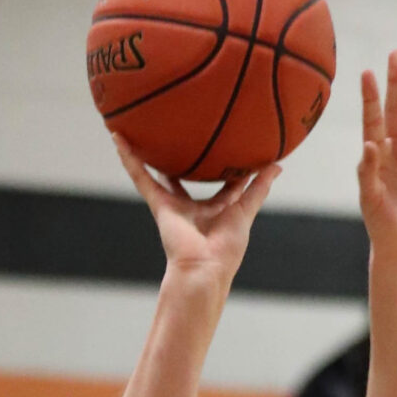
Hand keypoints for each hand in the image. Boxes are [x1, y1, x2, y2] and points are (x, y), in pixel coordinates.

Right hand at [113, 135, 280, 282]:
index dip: (227, 165)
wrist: (204, 268)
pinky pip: (141, 177)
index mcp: (217, 210)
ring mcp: (174, 205)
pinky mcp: (159, 205)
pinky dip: (129, 159)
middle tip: (181, 132)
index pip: (223, 183)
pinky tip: (118, 138)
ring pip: (158, 173)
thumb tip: (277, 166)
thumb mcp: (246, 210)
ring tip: (137, 127)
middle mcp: (194, 207)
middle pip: (187, 176)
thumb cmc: (227, 248)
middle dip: (184, 158)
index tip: (230, 144)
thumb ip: (259, 187)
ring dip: (146, 153)